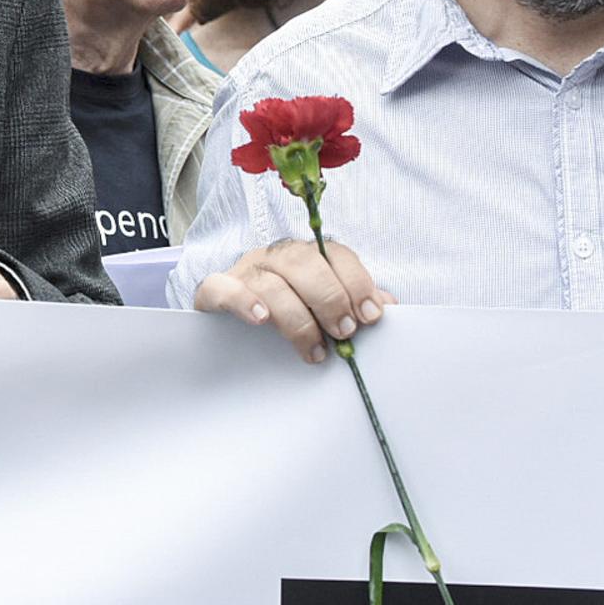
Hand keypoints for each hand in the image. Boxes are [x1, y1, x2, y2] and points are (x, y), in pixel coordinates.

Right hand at [193, 239, 389, 363]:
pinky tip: (261, 320)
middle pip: (303, 263)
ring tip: (313, 351)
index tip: (371, 315)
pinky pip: (224, 288)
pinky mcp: (215, 290)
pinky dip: (243, 301)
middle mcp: (275, 256)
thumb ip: (353, 304)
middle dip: (329, 298)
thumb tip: (388, 306)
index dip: (356, 282)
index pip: (335, 254)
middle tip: (344, 332)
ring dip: (296, 317)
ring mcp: (244, 271)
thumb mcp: (323, 309)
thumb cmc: (287, 314)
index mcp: (306, 255)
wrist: (230, 325)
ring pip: (270, 281)